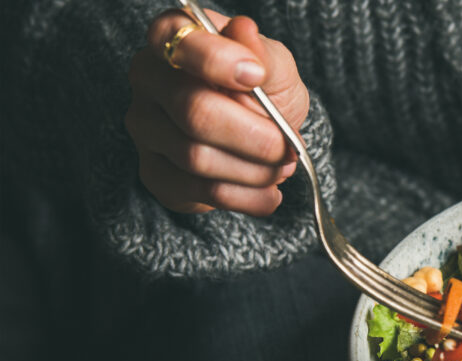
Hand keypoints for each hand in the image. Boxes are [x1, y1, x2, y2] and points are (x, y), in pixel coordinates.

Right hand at [125, 9, 308, 215]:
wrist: (261, 135)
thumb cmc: (263, 90)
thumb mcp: (275, 67)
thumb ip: (262, 54)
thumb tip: (244, 32)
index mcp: (173, 38)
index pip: (180, 43)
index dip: (218, 62)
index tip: (257, 77)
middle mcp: (148, 79)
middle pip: (194, 111)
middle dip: (254, 136)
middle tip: (288, 148)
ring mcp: (145, 127)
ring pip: (196, 157)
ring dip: (254, 171)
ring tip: (283, 168)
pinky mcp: (154, 172)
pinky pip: (198, 191)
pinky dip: (245, 198)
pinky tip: (269, 194)